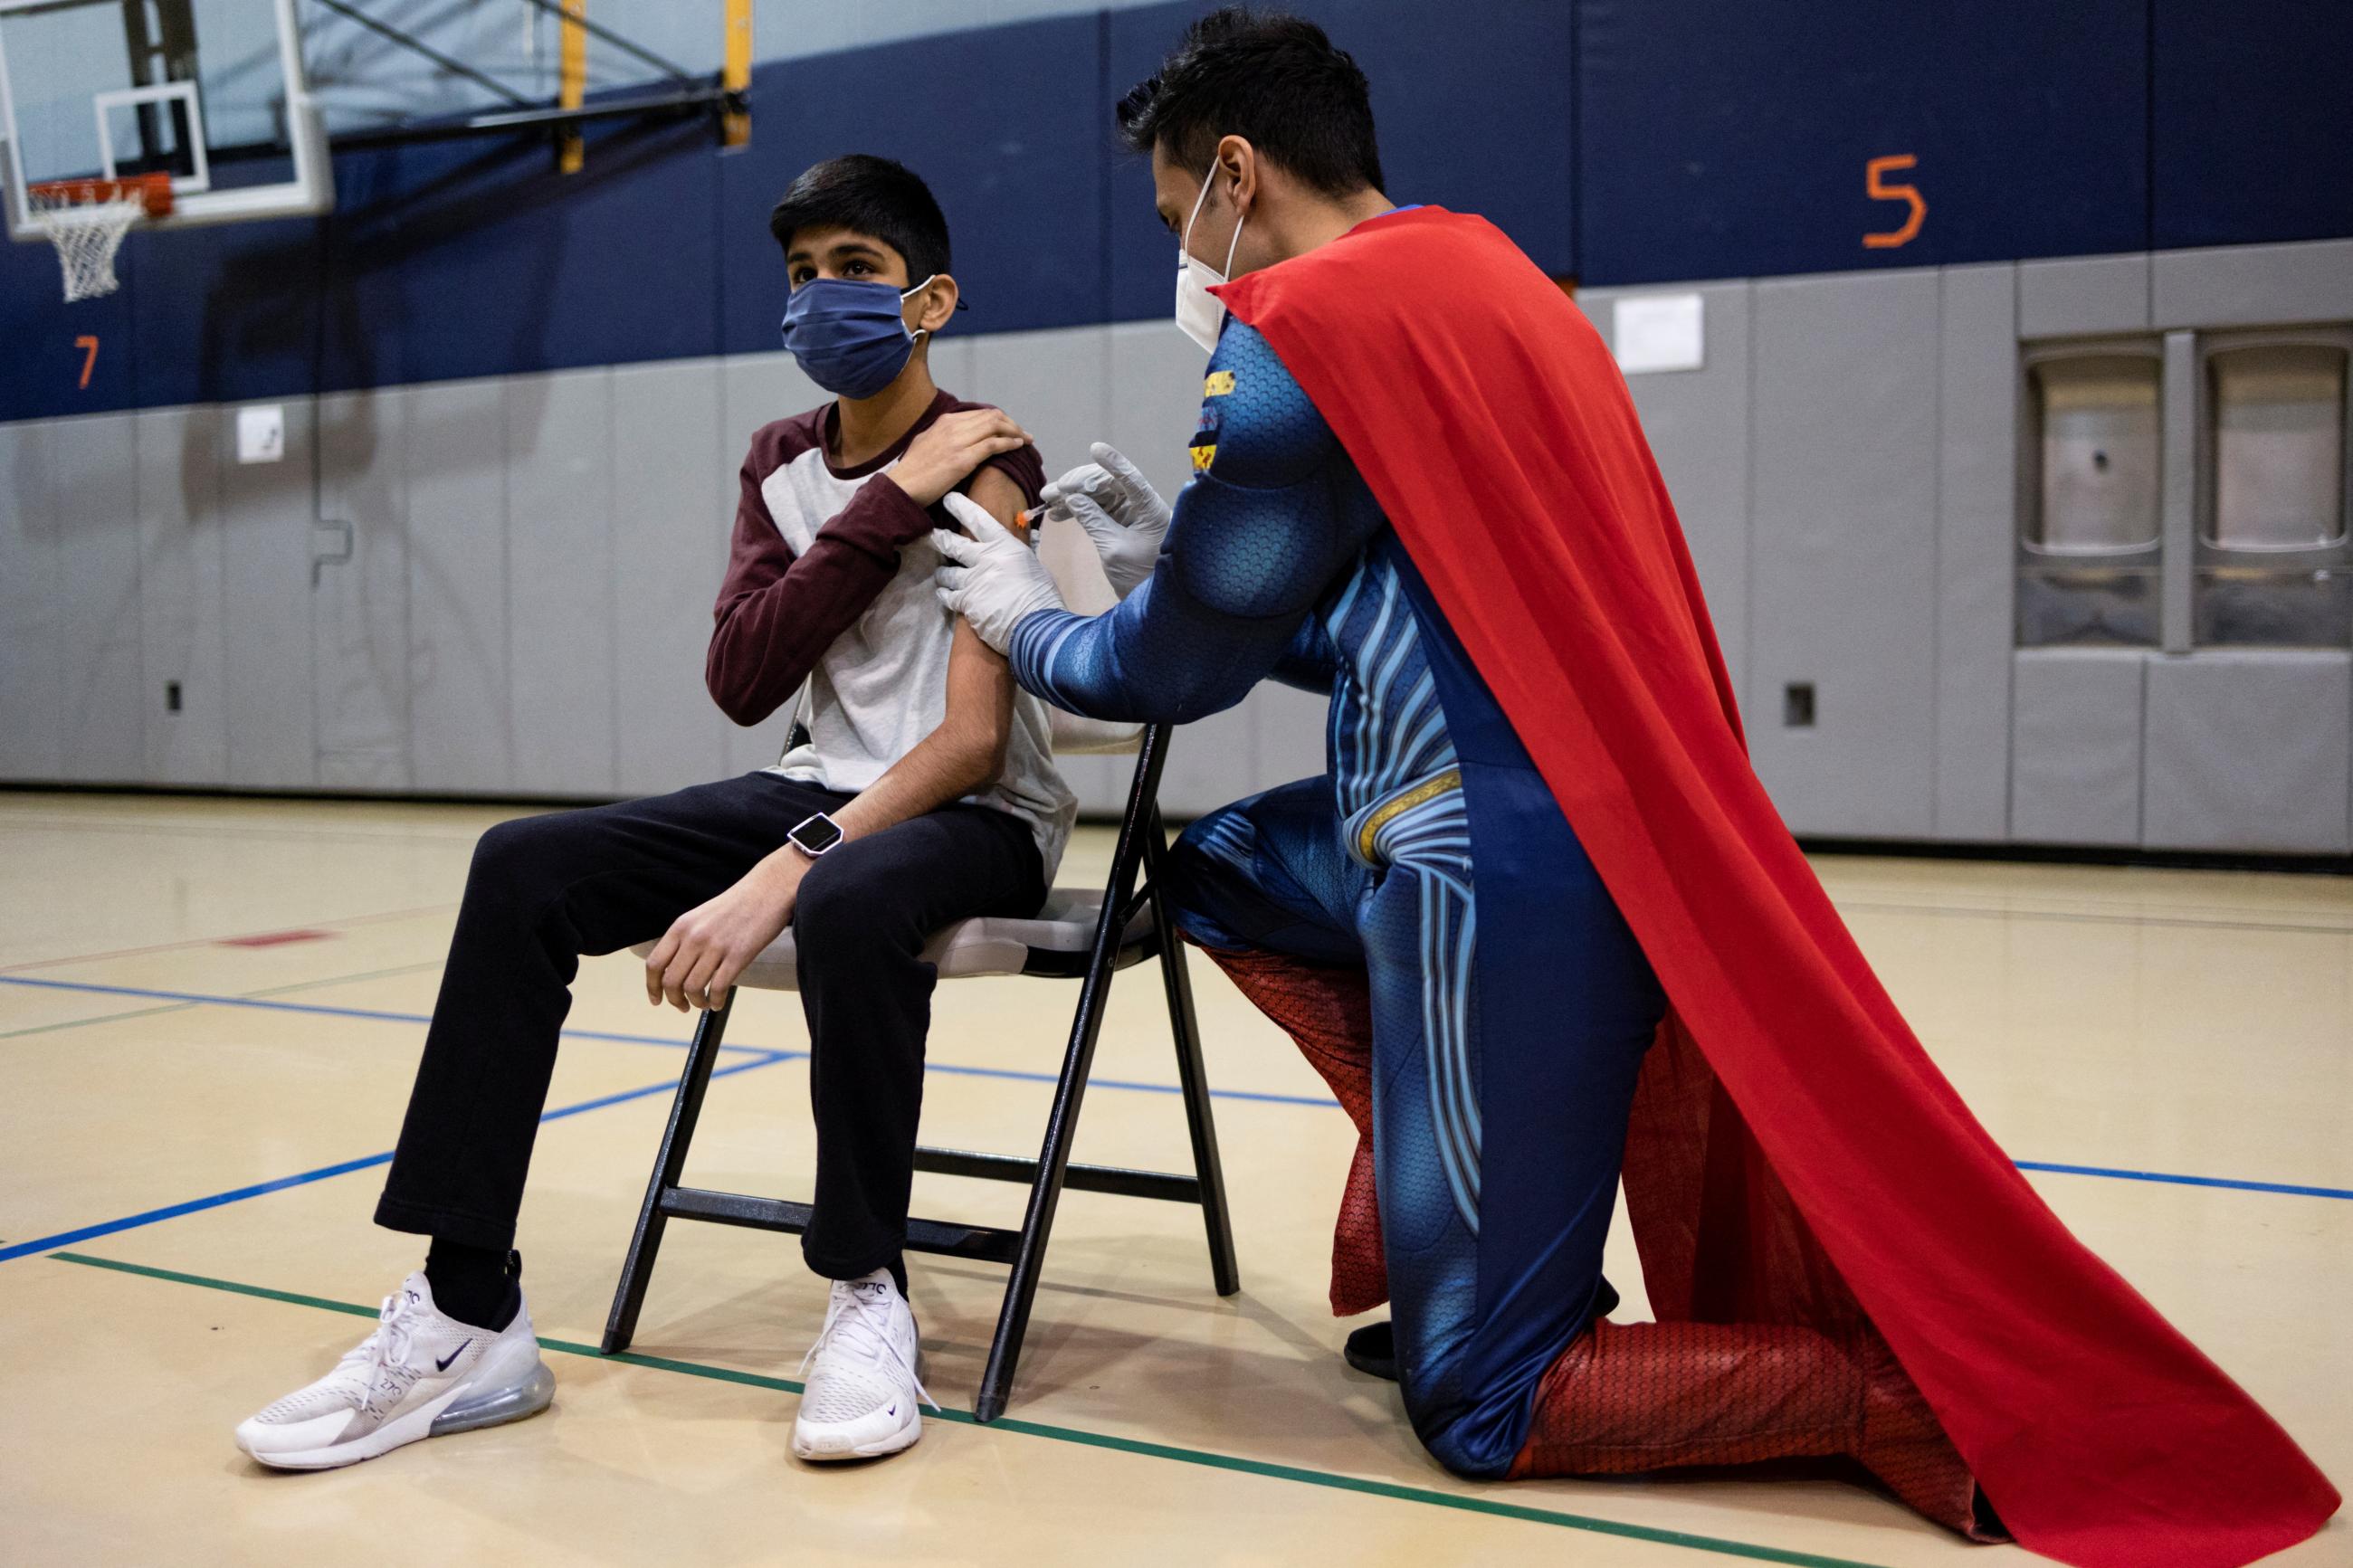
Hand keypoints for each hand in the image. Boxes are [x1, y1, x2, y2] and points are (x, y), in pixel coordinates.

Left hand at [644, 854, 805, 1011]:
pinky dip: (715, 1002)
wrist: (768, 889)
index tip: (657, 1000)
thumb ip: (686, 940)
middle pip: (671, 981)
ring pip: (693, 988)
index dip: (652, 987)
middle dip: (674, 1000)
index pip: (655, 964)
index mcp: (682, 926)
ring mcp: (716, 946)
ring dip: (696, 1002)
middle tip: (683, 1006)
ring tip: (703, 1003)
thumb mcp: (701, 917)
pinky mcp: (738, 955)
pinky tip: (718, 1002)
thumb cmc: (737, 905)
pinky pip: (718, 988)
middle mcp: (694, 937)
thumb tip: (676, 970)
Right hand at [889, 408, 1032, 507]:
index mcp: (945, 421)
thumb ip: (944, 435)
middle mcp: (953, 427)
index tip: (1010, 429)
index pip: (981, 413)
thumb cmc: (913, 469)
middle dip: (1012, 424)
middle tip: (1023, 435)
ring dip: (1015, 432)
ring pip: (995, 426)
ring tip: (1026, 440)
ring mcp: (958, 442)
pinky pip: (993, 445)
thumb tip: (958, 435)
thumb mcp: (927, 442)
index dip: (1000, 420)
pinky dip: (1009, 443)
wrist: (902, 485)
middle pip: (992, 417)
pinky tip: (1018, 447)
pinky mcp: (962, 459)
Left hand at [933, 493, 1067, 653]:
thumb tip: (1012, 559)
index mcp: (1005, 546)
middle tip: (933, 536)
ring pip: (948, 573)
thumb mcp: (1034, 568)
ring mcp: (973, 581)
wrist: (1037, 627)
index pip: (979, 520)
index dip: (962, 507)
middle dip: (941, 539)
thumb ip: (1017, 560)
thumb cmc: (1043, 598)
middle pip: (954, 544)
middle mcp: (985, 560)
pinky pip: (949, 596)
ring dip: (943, 574)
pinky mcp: (966, 603)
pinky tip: (943, 595)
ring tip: (941, 575)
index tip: (949, 499)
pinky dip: (945, 595)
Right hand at [1039, 442, 1169, 599]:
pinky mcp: (1121, 524)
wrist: (1155, 602)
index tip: (1095, 448)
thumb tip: (1073, 497)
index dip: (1113, 462)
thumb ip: (1094, 521)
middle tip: (1052, 491)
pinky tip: (1057, 514)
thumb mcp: (1114, 550)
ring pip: (1099, 495)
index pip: (1131, 478)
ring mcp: (1131, 514)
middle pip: (1109, 483)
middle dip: (1078, 484)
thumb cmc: (1142, 577)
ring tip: (1047, 501)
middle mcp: (1142, 506)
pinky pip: (1097, 509)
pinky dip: (1078, 510)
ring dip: (1073, 496)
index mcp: (1150, 509)